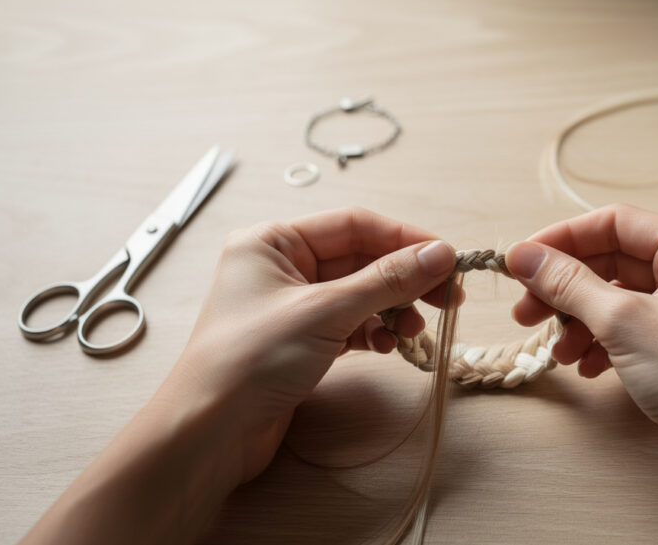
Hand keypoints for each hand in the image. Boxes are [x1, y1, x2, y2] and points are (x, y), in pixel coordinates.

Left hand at [168, 207, 458, 483]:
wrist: (209, 433)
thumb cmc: (248, 361)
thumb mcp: (325, 311)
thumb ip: (387, 280)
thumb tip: (439, 254)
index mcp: (273, 242)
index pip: (354, 225)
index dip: (405, 239)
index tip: (448, 259)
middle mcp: (280, 267)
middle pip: (361, 259)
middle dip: (404, 279)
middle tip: (447, 297)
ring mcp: (290, 306)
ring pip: (359, 294)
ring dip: (392, 309)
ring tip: (412, 330)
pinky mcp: (300, 342)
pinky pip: (350, 324)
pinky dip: (373, 332)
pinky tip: (386, 345)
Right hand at [505, 204, 657, 544]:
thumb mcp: (622, 321)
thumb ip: (568, 284)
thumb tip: (524, 255)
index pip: (616, 224)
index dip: (563, 240)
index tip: (522, 262)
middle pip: (614, 263)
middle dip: (566, 289)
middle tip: (526, 313)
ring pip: (621, 301)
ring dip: (581, 322)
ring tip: (558, 352)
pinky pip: (635, 331)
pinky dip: (604, 344)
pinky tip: (586, 367)